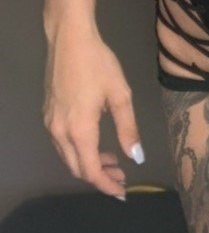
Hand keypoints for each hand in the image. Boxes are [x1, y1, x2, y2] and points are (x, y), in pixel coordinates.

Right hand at [42, 22, 143, 199]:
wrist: (69, 40)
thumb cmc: (98, 64)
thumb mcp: (120, 94)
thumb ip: (128, 128)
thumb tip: (136, 157)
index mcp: (79, 130)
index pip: (90, 171)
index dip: (106, 185)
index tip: (122, 193)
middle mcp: (59, 132)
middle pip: (77, 168)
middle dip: (99, 176)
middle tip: (121, 175)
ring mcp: (50, 123)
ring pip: (68, 157)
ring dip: (88, 163)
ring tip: (112, 159)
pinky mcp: (47, 114)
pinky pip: (62, 143)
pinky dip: (78, 150)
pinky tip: (95, 141)